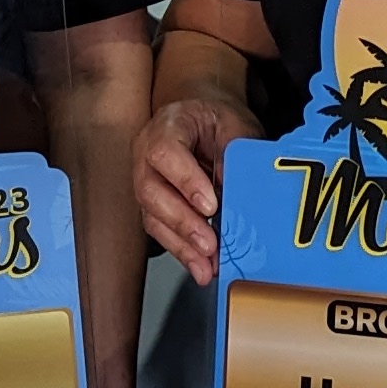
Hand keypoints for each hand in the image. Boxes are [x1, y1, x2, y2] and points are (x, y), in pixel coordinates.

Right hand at [133, 93, 246, 281]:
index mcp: (168, 125)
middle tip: (209, 243)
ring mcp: (147, 180)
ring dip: (181, 244)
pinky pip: (161, 231)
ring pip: (153, 216)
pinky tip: (200, 266)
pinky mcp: (154, 205)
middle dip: (182, 222)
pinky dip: (182, 251)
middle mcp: (147, 153)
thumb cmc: (218, 122)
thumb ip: (237, 154)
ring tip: (206, 264)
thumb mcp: (236, 126)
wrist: (206, 121)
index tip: (210, 205)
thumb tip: (239, 192)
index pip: (165, 153)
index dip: (185, 181)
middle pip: (151, 191)